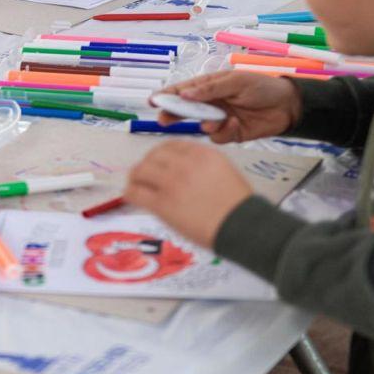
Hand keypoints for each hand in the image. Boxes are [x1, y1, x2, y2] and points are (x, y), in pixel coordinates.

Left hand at [124, 141, 252, 248]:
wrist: (243, 227)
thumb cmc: (239, 206)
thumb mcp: (225, 171)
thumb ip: (201, 165)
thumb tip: (179, 168)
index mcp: (202, 153)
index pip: (172, 145)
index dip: (162, 154)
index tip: (159, 162)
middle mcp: (185, 163)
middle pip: (154, 155)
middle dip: (148, 163)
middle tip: (144, 174)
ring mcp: (172, 182)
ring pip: (140, 170)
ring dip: (135, 176)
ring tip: (135, 184)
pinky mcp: (163, 203)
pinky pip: (136, 192)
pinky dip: (130, 192)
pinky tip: (132, 196)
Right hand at [155, 70, 300, 142]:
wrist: (287, 106)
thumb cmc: (262, 87)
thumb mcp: (236, 81)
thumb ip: (211, 89)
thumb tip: (186, 94)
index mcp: (209, 86)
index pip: (183, 90)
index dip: (166, 95)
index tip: (152, 100)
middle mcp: (211, 103)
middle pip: (185, 110)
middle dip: (173, 114)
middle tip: (164, 119)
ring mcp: (219, 119)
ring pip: (200, 126)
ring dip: (207, 123)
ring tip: (218, 120)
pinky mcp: (230, 133)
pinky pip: (217, 137)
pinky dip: (225, 132)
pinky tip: (236, 124)